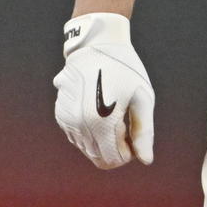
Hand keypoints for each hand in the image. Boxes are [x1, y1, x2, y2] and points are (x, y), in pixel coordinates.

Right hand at [53, 12, 155, 168]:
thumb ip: (144, 132)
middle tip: (125, 122)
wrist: (96, 46)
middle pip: (99, 158)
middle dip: (115, 147)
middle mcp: (79, 125)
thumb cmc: (126, 71)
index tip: (133, 130)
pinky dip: (90, 132)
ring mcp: (67, 121)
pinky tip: (98, 109)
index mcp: (102, 122)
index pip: (113, 160)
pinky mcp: (60, 116)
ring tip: (112, 112)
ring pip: (87, 149)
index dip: (128, 152)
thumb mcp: (143, 98)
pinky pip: (77, 137)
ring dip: (102, 140)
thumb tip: (145, 160)